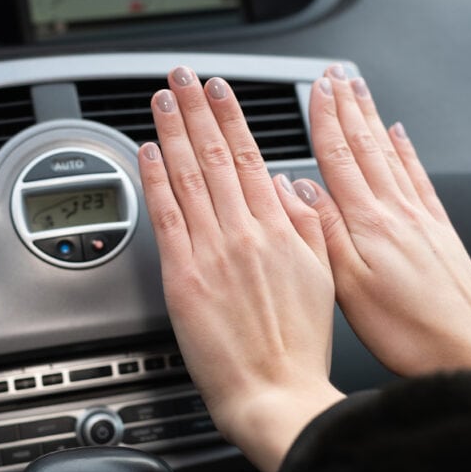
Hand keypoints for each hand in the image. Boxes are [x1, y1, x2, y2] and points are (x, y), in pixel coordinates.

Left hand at [138, 66, 343, 471]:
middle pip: (214, 157)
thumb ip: (307, 226)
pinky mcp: (183, 278)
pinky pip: (166, 217)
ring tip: (163, 101)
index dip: (232, 119)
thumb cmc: (298, 345)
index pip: (250, 159)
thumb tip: (286, 189)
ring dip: (173, 132)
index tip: (220, 91)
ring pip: (188, 178)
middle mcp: (244, 233)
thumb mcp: (322, 277)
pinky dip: (155, 181)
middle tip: (183, 79)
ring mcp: (211, 252)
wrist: (274, 392)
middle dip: (197, 111)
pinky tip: (147, 152)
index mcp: (280, 230)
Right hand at [306, 64, 470, 420]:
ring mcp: (420, 218)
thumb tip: (300, 190)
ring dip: (372, 120)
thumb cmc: (406, 329)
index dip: (324, 121)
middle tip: (335, 77)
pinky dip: (407, 150)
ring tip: (360, 92)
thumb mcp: (349, 287)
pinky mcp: (438, 230)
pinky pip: (419, 177)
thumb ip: (324, 233)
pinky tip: (401, 135)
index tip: (315, 90)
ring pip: (390, 155)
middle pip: (366, 147)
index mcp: (368, 224)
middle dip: (347, 108)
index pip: (339, 158)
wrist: (467, 348)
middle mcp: (396, 212)